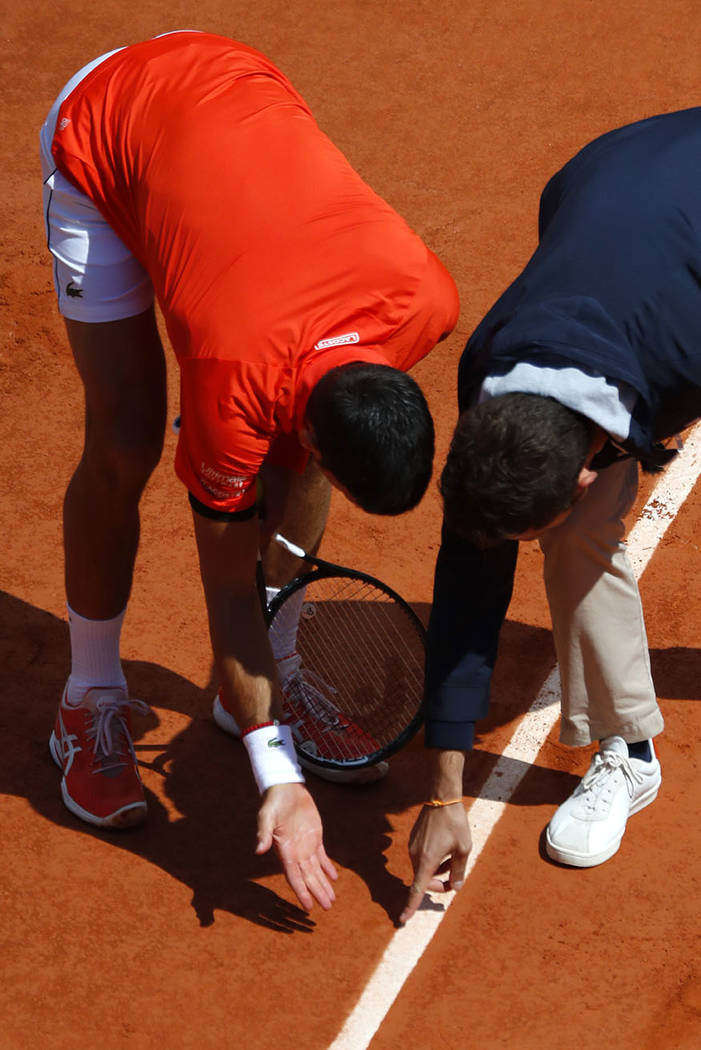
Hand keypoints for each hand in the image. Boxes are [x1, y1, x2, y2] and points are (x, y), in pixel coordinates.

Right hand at [256, 782, 337, 910]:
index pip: (294, 877)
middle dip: (317, 892)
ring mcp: (306, 845)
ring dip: (323, 884)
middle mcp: (296, 852)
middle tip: (327, 908)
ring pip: (316, 870)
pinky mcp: (315, 835)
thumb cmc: (273, 801)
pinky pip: (322, 855)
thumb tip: (258, 851)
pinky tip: (334, 878)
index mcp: (285, 850)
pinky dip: (328, 867)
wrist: (284, 787)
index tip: (308, 907)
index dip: (302, 892)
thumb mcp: (266, 816)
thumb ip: (263, 833)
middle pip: (308, 877)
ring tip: (332, 900)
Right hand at [399, 803, 471, 924]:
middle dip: (438, 884)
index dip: (411, 905)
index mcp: (427, 860)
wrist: (442, 798)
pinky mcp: (414, 839)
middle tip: (455, 881)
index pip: (417, 888)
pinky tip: (445, 847)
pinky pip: (422, 857)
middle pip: (424, 880)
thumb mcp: (463, 848)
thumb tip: (455, 887)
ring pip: (424, 868)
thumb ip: (458, 870)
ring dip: (438, 869)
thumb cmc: (455, 823)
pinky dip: (433, 859)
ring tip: (454, 857)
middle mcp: (415, 855)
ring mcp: (413, 846)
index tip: (403, 919)